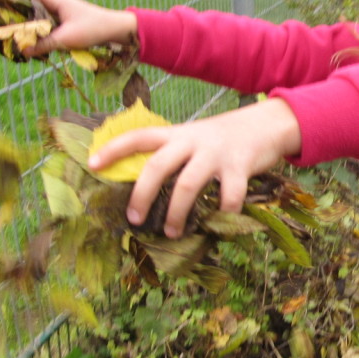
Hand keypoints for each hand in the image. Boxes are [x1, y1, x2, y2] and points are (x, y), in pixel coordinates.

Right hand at [0, 0, 137, 55]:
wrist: (115, 29)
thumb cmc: (94, 28)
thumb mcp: (69, 37)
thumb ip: (45, 43)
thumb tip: (23, 50)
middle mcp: (50, 1)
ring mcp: (53, 11)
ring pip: (25, 9)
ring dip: (9, 12)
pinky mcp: (56, 22)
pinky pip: (35, 22)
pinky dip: (23, 25)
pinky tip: (12, 32)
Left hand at [88, 98, 301, 236]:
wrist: (266, 124)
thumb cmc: (223, 138)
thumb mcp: (194, 137)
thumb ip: (173, 153)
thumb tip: (144, 185)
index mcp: (177, 134)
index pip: (138, 137)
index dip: (114, 149)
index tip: (92, 164)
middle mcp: (192, 141)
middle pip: (157, 166)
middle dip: (141, 195)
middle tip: (133, 219)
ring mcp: (216, 154)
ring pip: (187, 185)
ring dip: (176, 213)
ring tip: (171, 232)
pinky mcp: (240, 167)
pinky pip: (228, 196)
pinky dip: (223, 213)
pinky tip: (220, 223)